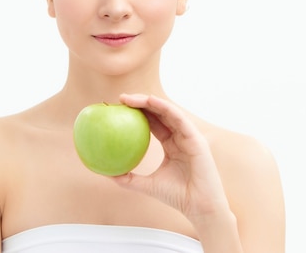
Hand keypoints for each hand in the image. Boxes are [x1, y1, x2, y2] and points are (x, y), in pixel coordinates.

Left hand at [113, 93, 229, 222]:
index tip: (118, 108)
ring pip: (168, 112)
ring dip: (149, 101)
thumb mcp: (147, 185)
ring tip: (131, 98)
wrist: (199, 207)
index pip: (153, 123)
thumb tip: (106, 173)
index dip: (137, 113)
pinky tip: (150, 101)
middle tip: (121, 99)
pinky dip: (165, 108)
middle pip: (159, 113)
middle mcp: (180, 137)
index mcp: (171, 144)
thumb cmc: (176, 196)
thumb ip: (128, 179)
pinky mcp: (196, 138)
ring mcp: (188, 136)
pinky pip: (178, 118)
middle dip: (140, 103)